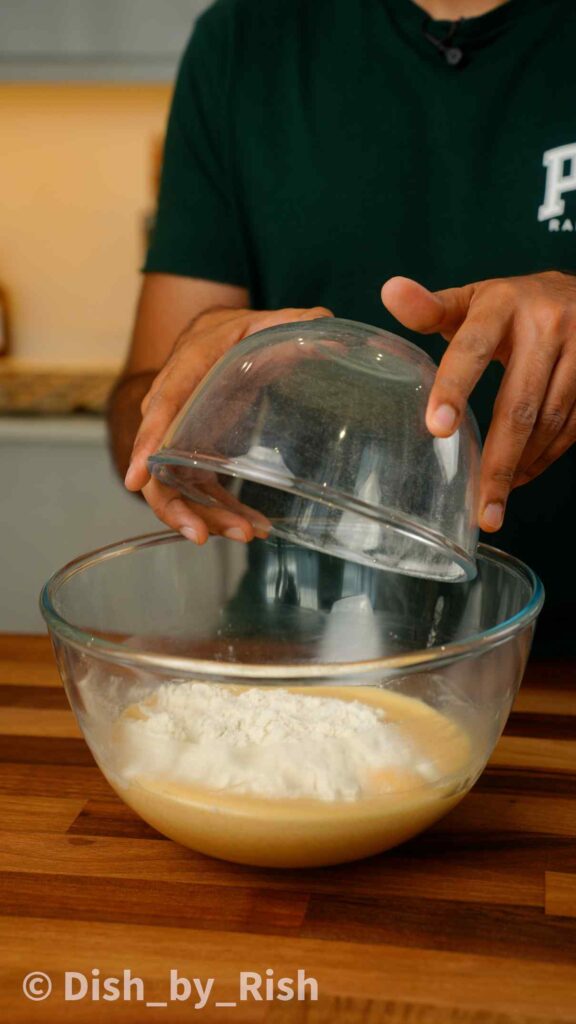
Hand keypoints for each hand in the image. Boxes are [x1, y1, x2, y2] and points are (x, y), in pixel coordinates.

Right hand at [125, 304, 331, 541]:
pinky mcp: (192, 457)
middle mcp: (172, 412)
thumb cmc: (233, 331)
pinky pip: (199, 493)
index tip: (138, 481)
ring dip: (207, 518)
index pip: (161, 410)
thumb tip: (325, 324)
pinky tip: (253, 528)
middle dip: (181, 507)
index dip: (147, 447)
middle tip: (209, 535)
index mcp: (185, 372)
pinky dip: (221, 513)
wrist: (210, 338)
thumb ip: (294, 323)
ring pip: (178, 490)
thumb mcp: (263, 322)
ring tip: (248, 534)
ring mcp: (179, 440)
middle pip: (159, 469)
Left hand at [381, 272, 575, 531]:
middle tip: (481, 508)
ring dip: (522, 467)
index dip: (454, 388)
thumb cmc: (512, 305)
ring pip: (550, 422)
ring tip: (495, 501)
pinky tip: (520, 477)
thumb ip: (430, 309)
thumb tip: (389, 291)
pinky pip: (572, 428)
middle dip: (497, 461)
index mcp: (502, 304)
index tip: (437, 429)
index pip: (473, 349)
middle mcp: (546, 325)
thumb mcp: (472, 300)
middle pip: (518, 404)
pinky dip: (545, 459)